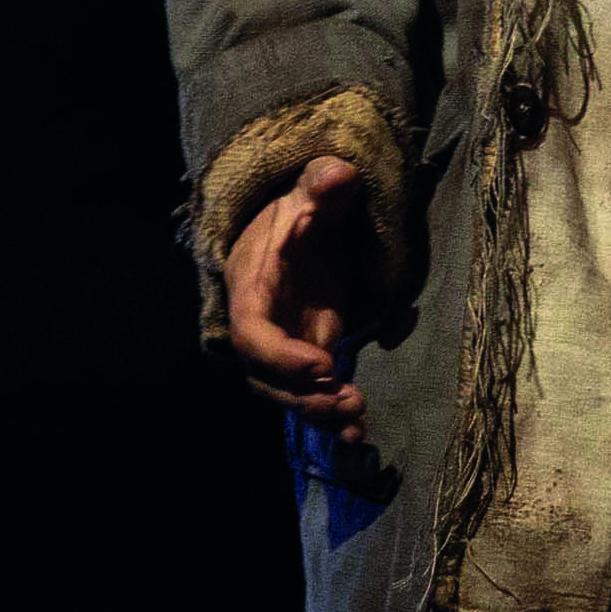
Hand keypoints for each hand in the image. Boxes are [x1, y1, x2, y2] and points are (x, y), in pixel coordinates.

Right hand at [224, 154, 371, 439]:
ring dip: (321, 411)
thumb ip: (323, 187)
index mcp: (252, 289)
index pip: (253, 333)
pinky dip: (332, 418)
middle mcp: (262, 327)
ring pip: (291, 394)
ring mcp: (284, 347)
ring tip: (358, 418)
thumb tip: (339, 173)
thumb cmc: (301, 209)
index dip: (280, 356)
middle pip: (268, 378)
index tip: (322, 363)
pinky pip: (314, 394)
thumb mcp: (311, 192)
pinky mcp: (308, 358)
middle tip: (348, 400)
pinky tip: (358, 438)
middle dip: (304, 396)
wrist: (299, 226)